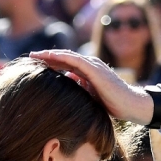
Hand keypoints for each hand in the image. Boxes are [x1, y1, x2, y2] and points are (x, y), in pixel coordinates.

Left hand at [29, 50, 154, 124]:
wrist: (130, 105)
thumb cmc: (112, 103)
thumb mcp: (91, 95)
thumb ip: (80, 87)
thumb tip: (67, 82)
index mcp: (88, 71)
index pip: (66, 63)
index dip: (50, 62)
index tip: (35, 64)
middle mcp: (90, 65)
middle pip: (64, 58)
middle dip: (47, 56)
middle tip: (30, 56)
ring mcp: (94, 66)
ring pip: (68, 56)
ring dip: (51, 54)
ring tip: (36, 55)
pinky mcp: (96, 70)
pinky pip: (76, 61)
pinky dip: (62, 57)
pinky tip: (51, 56)